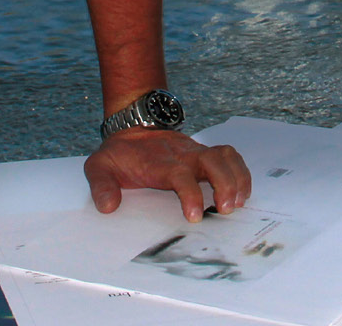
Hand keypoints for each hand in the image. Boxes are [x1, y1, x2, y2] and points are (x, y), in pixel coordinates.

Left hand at [85, 127, 250, 221]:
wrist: (133, 127)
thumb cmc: (119, 153)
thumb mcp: (99, 166)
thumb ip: (101, 185)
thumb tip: (108, 207)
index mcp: (159, 161)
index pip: (180, 174)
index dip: (190, 194)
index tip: (195, 215)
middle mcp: (182, 154)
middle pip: (212, 161)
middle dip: (224, 184)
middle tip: (227, 209)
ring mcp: (196, 151)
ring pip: (225, 156)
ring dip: (237, 178)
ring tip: (238, 203)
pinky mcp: (204, 153)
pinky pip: (229, 156)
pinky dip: (240, 172)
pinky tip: (243, 192)